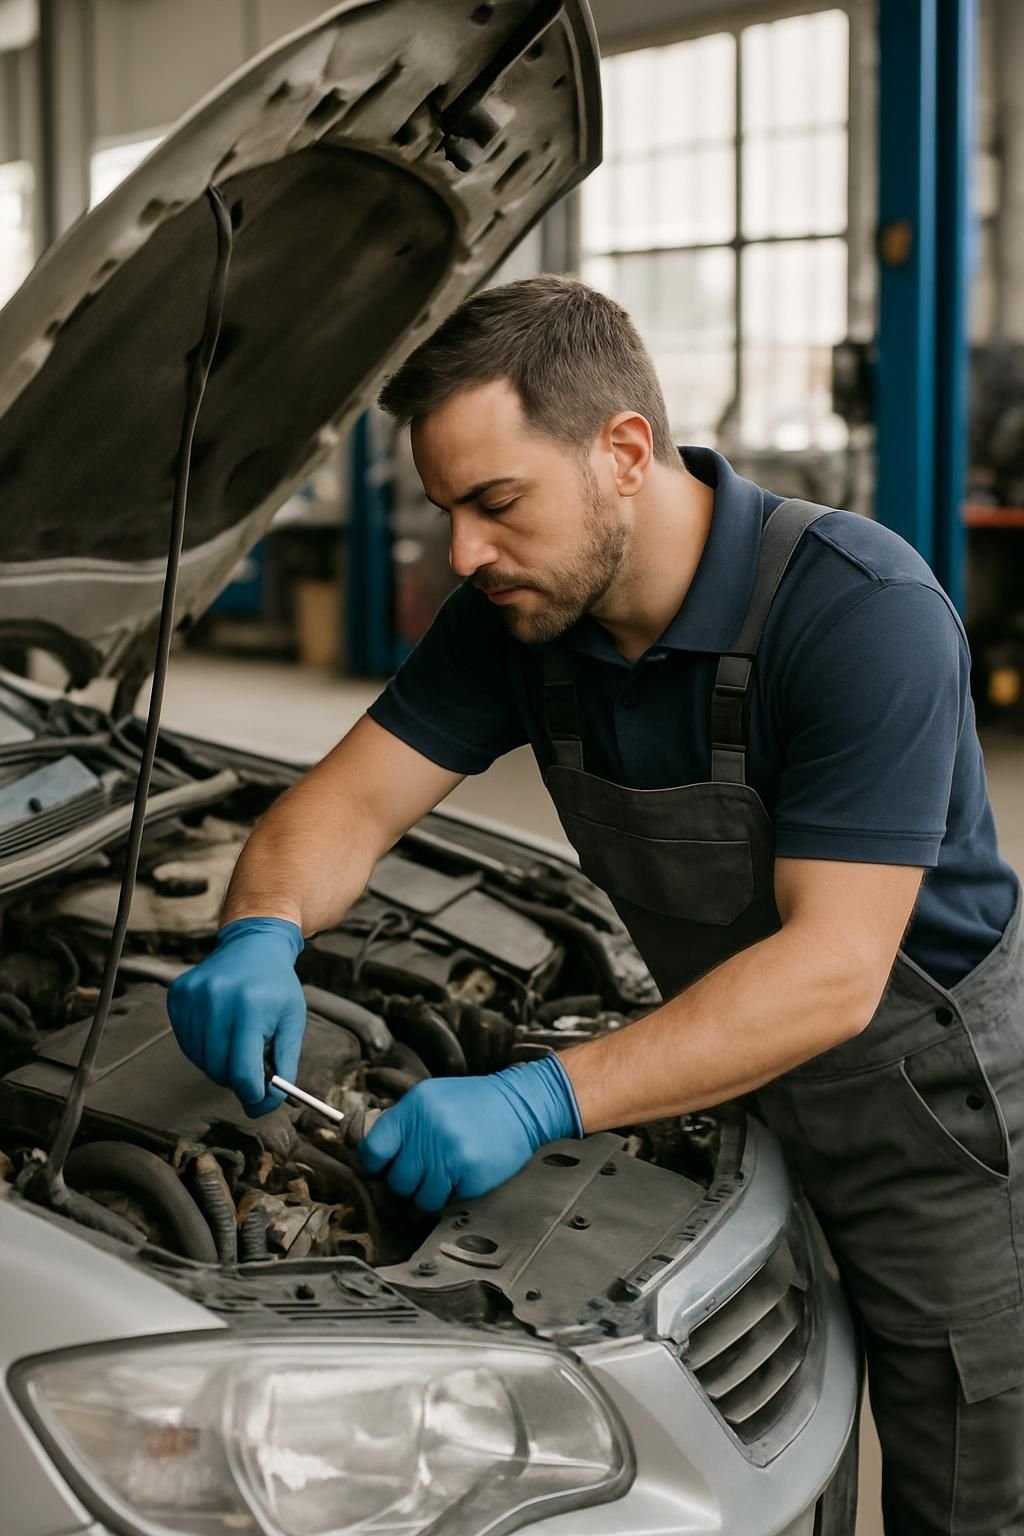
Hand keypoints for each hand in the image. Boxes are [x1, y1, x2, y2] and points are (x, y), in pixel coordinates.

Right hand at [166, 917, 304, 1115]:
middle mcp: (218, 1000)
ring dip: (219, 1063)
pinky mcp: (178, 995)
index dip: (252, 1095)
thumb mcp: (292, 1023)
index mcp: (251, 1008)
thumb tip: (264, 1104)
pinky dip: (203, 1048)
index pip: (243, 1072)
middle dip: (236, 1078)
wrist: (254, 944)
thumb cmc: (276, 986)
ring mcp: (194, 996)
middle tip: (251, 1068)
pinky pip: (186, 1042)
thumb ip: (284, 1065)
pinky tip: (220, 1030)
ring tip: (237, 1041)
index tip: (258, 1100)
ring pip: (200, 1059)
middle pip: (218, 1069)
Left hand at [359, 1055, 582, 1211]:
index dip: (377, 1164)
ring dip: (430, 1193)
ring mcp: (450, 1155)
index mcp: (414, 1108)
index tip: (385, 1167)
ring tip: (445, 1175)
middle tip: (424, 1171)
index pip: (373, 1150)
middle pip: (396, 1180)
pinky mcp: (470, 1175)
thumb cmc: (473, 1104)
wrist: (521, 1106)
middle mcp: (428, 1131)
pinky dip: (453, 1194)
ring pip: (420, 1198)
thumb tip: (371, 1155)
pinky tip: (464, 1175)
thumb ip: (403, 1123)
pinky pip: (446, 1202)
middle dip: (408, 1181)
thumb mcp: (431, 1098)